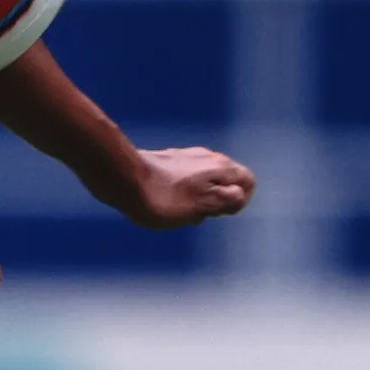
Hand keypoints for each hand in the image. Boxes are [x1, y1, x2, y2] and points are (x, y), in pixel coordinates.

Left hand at [104, 146, 254, 228]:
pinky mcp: (168, 160)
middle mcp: (208, 156)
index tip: (218, 214)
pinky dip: (183, 191)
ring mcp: (187, 156)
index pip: (248, 181)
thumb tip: (239, 196)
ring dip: (200, 197)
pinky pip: (187, 178)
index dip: (240, 202)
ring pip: (206, 180)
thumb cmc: (163, 199)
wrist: (122, 178)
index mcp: (220, 166)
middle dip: (218, 200)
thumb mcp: (201, 206)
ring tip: (180, 211)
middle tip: (197, 214)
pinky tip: (165, 201)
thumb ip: (226, 201)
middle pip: (227, 180)